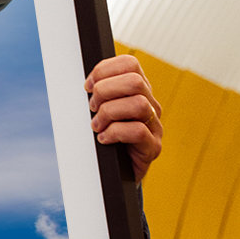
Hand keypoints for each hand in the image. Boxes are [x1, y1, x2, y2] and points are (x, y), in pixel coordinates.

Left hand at [85, 54, 162, 182]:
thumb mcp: (99, 111)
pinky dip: (114, 133)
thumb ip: (97, 94)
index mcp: (138, 91)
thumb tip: (85, 84)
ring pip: (138, 104)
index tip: (87, 86)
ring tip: (97, 126)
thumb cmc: (105, 139)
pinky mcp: (153, 147)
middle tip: (92, 108)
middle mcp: (151, 105)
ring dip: (109, 113)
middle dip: (105, 91)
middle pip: (135, 81)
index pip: (129, 64)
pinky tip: (103, 139)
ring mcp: (155, 126)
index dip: (104, 70)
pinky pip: (138, 131)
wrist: (115, 174)